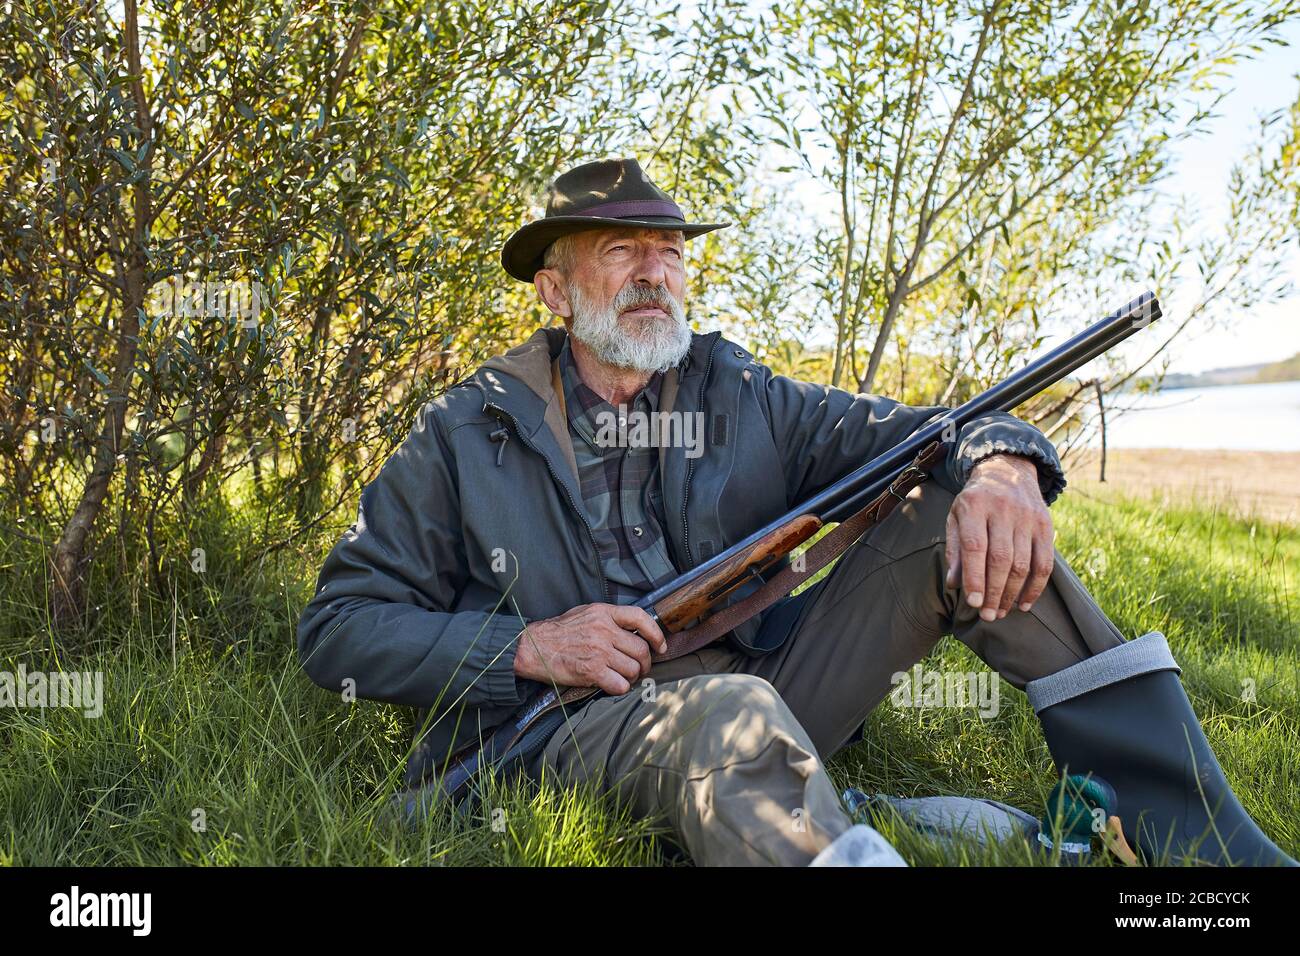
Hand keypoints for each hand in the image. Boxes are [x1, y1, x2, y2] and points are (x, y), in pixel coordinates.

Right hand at [513, 603, 667, 694]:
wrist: (533, 647)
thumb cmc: (558, 632)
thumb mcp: (585, 614)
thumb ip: (609, 619)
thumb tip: (633, 630)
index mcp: (603, 613)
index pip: (640, 618)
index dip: (656, 634)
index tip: (660, 646)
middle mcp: (604, 631)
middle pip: (641, 650)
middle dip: (645, 663)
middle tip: (638, 669)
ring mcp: (599, 651)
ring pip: (633, 669)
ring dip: (632, 677)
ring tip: (623, 677)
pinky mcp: (592, 671)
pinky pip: (620, 685)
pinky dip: (620, 689)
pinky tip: (612, 685)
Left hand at [944, 453, 1054, 621]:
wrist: (1007, 470)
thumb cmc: (975, 502)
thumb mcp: (956, 517)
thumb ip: (955, 549)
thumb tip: (955, 584)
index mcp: (974, 506)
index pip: (975, 546)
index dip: (975, 577)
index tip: (973, 603)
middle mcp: (1003, 509)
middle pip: (1001, 559)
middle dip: (994, 592)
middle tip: (987, 615)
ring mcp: (1027, 517)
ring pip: (1023, 563)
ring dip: (1012, 593)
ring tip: (1000, 612)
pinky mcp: (1045, 525)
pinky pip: (1044, 562)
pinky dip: (1036, 587)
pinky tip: (1024, 604)